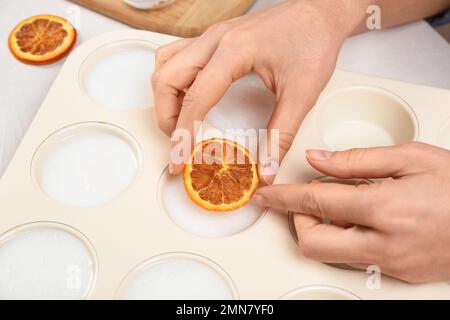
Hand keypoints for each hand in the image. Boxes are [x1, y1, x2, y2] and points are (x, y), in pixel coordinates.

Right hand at [152, 0, 365, 182]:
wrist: (320, 13)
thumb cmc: (312, 40)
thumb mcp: (302, 93)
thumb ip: (281, 134)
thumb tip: (267, 167)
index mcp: (233, 50)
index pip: (195, 98)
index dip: (183, 135)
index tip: (180, 159)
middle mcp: (215, 40)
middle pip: (166, 79)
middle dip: (167, 117)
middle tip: (181, 142)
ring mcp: (212, 36)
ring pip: (166, 64)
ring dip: (166, 97)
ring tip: (180, 122)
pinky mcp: (215, 38)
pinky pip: (177, 55)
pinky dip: (173, 80)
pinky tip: (188, 95)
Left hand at [253, 142, 449, 282]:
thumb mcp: (410, 156)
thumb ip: (355, 160)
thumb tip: (316, 159)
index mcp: (383, 208)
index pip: (313, 203)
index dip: (281, 198)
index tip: (264, 196)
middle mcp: (383, 243)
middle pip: (312, 243)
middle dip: (298, 221)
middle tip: (307, 201)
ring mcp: (390, 263)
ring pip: (331, 254)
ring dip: (323, 229)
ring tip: (344, 204)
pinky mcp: (398, 273)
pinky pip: (356, 258)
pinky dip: (347, 238)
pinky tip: (365, 219)